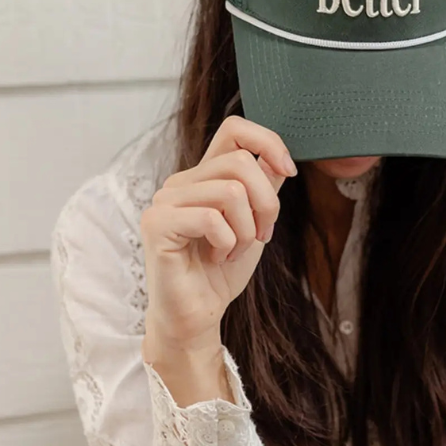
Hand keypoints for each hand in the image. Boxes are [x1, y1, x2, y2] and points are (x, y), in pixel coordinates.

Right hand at [140, 115, 297, 358]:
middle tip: (262, 235)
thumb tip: (280, 159)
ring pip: (230, 191)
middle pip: (241, 163)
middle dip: (266, 204)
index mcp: (204, 175)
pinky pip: (211, 218)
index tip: (288, 172)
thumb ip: (263, 188)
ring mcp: (165, 200)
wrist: (197, 315)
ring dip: (246, 230)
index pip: (234, 130)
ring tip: (235, 250)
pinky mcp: (157, 224)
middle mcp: (182, 181)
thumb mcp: (254, 222)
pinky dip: (227, 244)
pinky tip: (217, 258)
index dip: (268, 142)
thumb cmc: (222, 270)